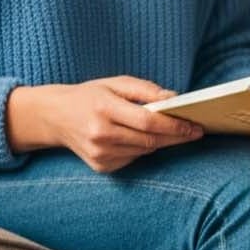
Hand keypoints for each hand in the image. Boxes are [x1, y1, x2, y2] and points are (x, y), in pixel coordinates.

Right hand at [5, 78, 203, 173]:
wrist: (54, 116)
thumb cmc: (89, 96)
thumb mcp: (115, 83)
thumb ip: (146, 90)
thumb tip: (174, 98)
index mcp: (104, 109)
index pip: (148, 121)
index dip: (175, 125)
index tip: (194, 125)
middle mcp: (101, 134)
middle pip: (150, 139)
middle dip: (176, 136)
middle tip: (195, 131)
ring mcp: (100, 154)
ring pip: (145, 150)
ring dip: (160, 141)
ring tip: (173, 131)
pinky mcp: (101, 166)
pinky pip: (133, 158)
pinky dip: (142, 149)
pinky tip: (139, 138)